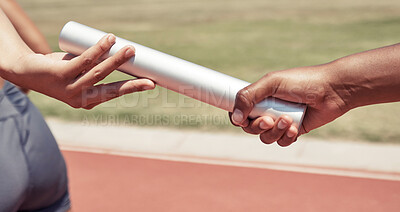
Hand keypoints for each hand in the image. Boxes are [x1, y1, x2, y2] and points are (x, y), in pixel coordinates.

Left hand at [11, 34, 154, 108]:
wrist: (27, 70)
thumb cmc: (60, 70)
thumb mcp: (81, 72)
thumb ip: (98, 66)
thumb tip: (122, 51)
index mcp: (89, 101)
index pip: (115, 94)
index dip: (134, 88)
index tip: (151, 84)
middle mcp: (81, 99)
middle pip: (111, 90)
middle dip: (133, 85)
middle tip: (151, 79)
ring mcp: (70, 89)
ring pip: (99, 73)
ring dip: (116, 60)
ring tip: (130, 49)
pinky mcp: (61, 75)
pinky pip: (84, 60)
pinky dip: (98, 49)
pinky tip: (108, 40)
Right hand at [229, 63, 347, 146]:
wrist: (333, 90)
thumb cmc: (302, 81)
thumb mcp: (271, 83)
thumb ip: (249, 97)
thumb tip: (235, 118)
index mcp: (260, 96)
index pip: (239, 111)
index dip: (238, 118)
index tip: (243, 119)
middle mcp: (268, 109)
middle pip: (250, 128)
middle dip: (257, 127)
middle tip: (269, 120)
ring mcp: (280, 121)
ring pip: (265, 137)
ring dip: (275, 132)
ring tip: (289, 120)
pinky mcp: (293, 131)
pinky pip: (281, 142)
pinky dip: (286, 137)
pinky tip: (295, 128)